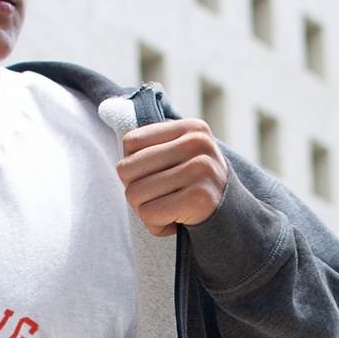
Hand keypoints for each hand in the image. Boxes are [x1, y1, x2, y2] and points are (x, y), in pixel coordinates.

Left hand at [117, 118, 227, 236]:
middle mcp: (197, 144)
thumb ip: (153, 143)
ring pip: (135, 195)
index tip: (155, 177)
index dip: (133, 167)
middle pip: (127, 169)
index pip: (130, 142)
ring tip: (168, 210)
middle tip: (159, 198)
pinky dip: (157, 226)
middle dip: (136, 191)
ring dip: (146, 211)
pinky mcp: (199, 198)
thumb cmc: (195, 184)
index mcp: (190, 128)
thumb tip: (106, 111)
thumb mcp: (181, 153)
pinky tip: (175, 222)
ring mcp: (200, 170)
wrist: (232, 216)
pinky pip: (150, 215)